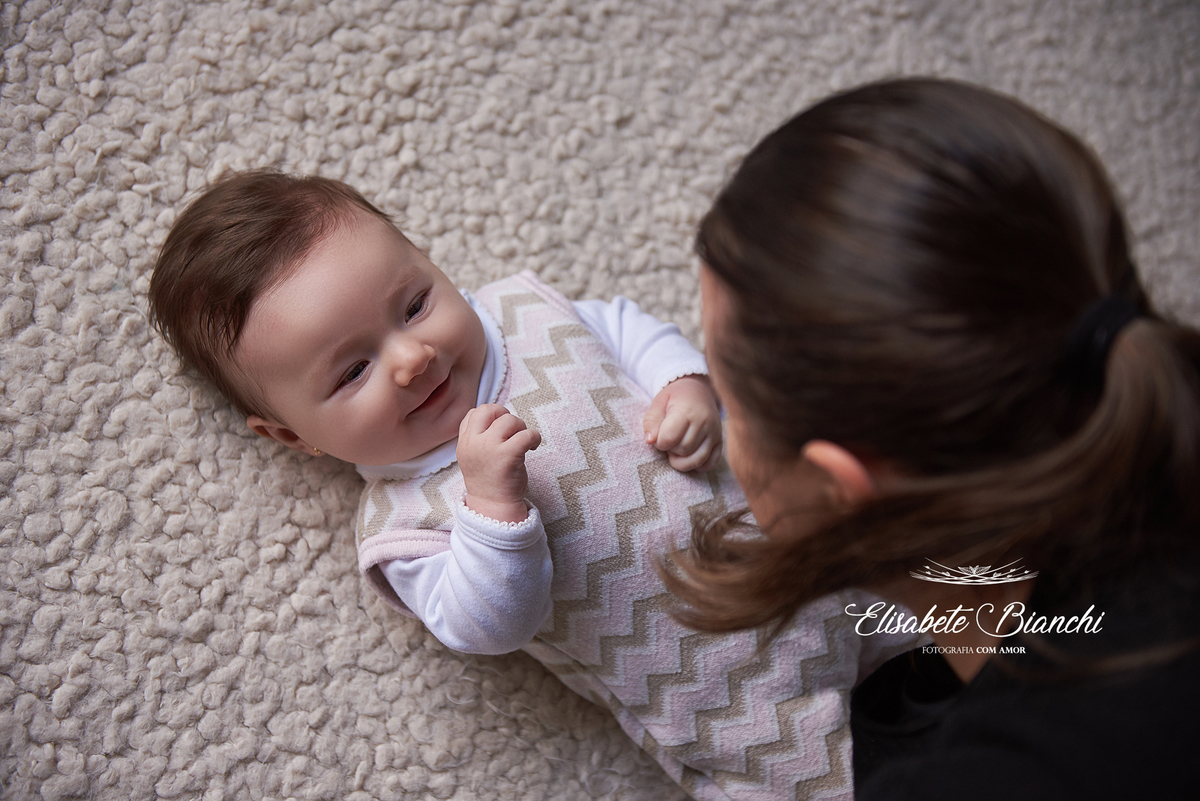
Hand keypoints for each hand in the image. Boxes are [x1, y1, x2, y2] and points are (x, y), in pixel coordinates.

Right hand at [457, 404, 541, 522]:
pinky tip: (533, 447)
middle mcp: (474, 443)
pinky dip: (535, 437)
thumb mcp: (473, 456)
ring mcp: (490, 448)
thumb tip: (497, 416)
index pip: (473, 413)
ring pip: (510, 420)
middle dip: (505, 415)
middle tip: (513, 430)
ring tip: (523, 442)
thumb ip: (478, 437)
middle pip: (489, 410)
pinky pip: (527, 434)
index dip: (490, 417)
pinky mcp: (508, 455)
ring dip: (522, 427)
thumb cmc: (488, 481)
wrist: (493, 507)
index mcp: (464, 442)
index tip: (499, 430)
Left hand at [642, 375, 722, 471]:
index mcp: (687, 411)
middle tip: (669, 440)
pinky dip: (698, 466)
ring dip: (682, 461)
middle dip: (671, 450)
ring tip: (677, 450)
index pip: (669, 438)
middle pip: (683, 450)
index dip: (659, 442)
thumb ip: (651, 422)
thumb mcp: (658, 403)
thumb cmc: (675, 398)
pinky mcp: (720, 442)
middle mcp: (704, 423)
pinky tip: (689, 457)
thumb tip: (650, 441)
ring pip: (697, 460)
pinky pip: (711, 463)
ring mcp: (715, 433)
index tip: (659, 436)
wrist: (699, 390)